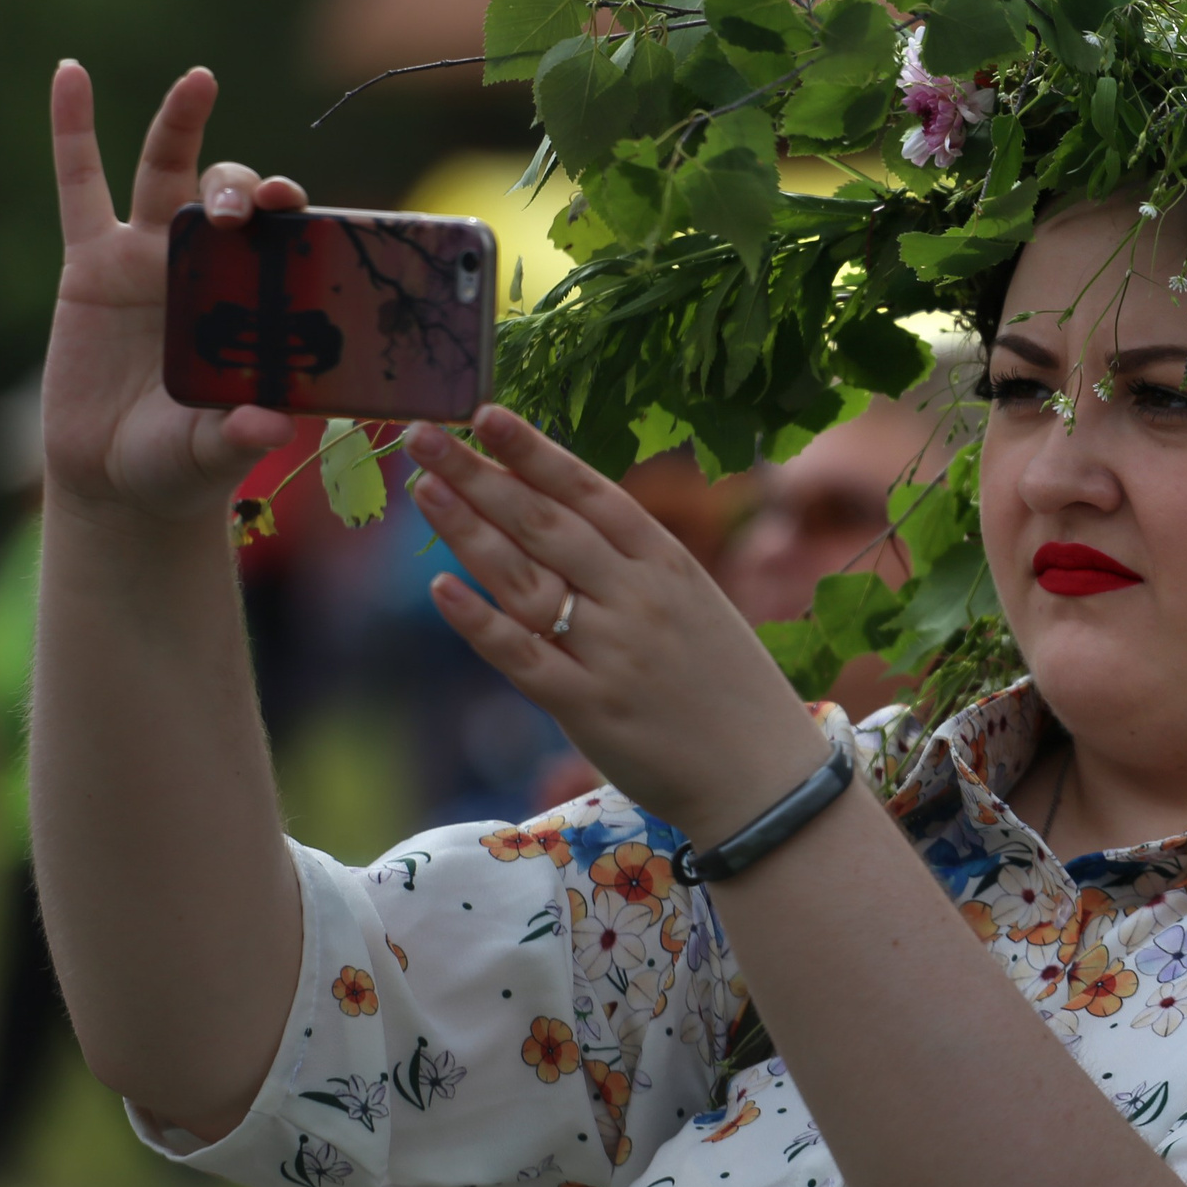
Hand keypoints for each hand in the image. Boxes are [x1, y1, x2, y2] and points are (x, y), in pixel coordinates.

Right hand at [44, 62, 306, 525]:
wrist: (119, 479)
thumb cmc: (185, 463)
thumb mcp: (214, 453)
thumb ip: (239, 436)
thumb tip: (268, 426)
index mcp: (259, 300)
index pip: (288, 239)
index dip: (298, 214)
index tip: (300, 205)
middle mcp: (212, 267)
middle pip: (233, 197)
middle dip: (243, 188)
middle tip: (245, 209)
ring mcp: (150, 257)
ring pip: (168, 173)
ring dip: (183, 125)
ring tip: (200, 84)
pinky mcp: (90, 262)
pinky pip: (78, 184)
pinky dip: (72, 128)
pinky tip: (69, 75)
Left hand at [403, 407, 828, 839]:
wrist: (761, 772)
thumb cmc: (726, 682)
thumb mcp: (695, 602)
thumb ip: (631, 564)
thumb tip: (554, 517)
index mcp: (669, 562)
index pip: (591, 491)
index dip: (535, 451)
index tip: (485, 415)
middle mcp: (637, 597)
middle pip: (545, 524)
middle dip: (481, 475)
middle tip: (424, 437)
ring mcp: (611, 651)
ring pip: (525, 579)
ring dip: (468, 530)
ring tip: (425, 490)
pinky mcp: (587, 706)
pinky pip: (521, 656)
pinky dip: (478, 621)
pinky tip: (441, 587)